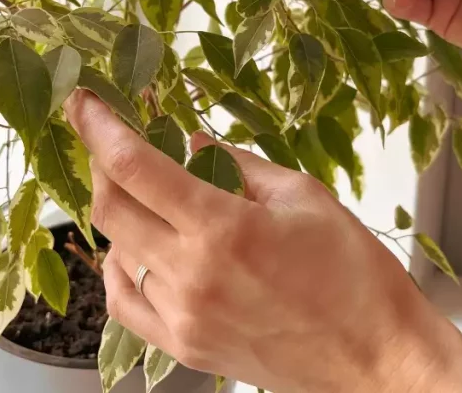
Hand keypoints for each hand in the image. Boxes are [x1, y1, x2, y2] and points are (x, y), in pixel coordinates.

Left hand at [65, 90, 461, 392]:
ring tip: (147, 194)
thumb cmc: (356, 275)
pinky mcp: (185, 348)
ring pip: (115, 253)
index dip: (100, 126)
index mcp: (224, 229)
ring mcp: (184, 318)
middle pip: (111, 208)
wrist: (378, 360)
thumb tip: (190, 142)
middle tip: (116, 141)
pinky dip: (121, 267)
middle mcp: (192, 276)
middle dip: (103, 164)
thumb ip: (238, 163)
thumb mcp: (304, 196)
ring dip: (120, 214)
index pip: (135, 166)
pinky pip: (125, 302)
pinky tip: (140, 250)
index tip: (83, 102)